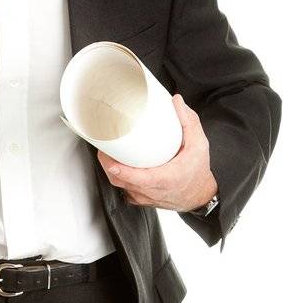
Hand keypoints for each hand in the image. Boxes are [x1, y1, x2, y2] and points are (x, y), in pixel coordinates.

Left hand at [96, 94, 216, 211]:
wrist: (199, 195)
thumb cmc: (197, 173)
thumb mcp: (199, 145)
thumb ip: (189, 122)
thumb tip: (176, 102)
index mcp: (162, 179)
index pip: (134, 177)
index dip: (117, 167)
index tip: (107, 155)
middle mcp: (150, 191)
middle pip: (119, 179)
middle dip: (106, 162)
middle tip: (103, 145)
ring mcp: (144, 197)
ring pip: (119, 185)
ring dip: (110, 170)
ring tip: (107, 152)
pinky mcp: (141, 199)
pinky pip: (124, 190)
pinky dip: (119, 178)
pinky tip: (117, 166)